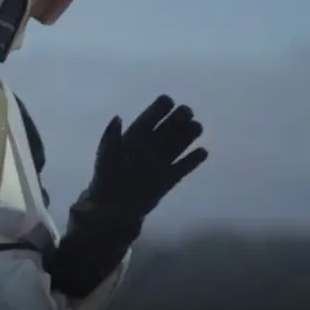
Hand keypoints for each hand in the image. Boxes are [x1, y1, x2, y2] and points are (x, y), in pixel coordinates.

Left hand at [89, 95, 208, 217]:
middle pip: (168, 128)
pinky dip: (194, 160)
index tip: (168, 101)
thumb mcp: (106, 155)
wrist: (113, 207)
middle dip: (178, 117)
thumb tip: (118, 117)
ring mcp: (161, 162)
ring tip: (198, 127)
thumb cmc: (106, 177)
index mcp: (134, 137)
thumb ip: (111, 136)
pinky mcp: (169, 178)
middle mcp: (150, 146)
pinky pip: (184, 166)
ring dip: (189, 134)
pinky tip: (203, 152)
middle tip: (187, 112)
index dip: (159, 109)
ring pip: (179, 144)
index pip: (149, 118)